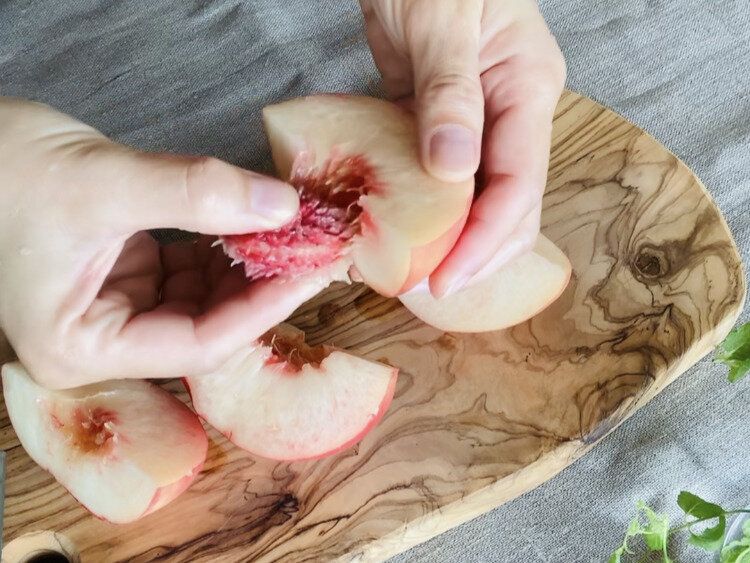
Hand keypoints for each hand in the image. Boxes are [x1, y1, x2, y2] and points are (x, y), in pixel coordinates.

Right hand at [0, 97, 323, 388]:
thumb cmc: (1, 169)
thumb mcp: (103, 183)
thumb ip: (195, 195)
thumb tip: (282, 207)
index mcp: (80, 348)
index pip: (195, 345)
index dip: (260, 310)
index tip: (310, 272)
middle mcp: (99, 337)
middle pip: (203, 326)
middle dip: (259, 286)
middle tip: (312, 250)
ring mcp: (113, 304)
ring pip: (199, 298)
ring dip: (245, 264)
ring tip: (290, 233)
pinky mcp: (124, 271)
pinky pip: (186, 269)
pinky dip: (221, 246)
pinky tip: (252, 222)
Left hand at [360, 0, 565, 295]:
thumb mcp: (441, 20)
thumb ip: (450, 93)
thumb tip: (455, 170)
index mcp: (528, 89)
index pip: (519, 184)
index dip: (486, 239)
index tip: (446, 277)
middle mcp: (512, 113)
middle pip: (509, 204)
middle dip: (475, 252)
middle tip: (429, 287)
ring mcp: (478, 120)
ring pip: (476, 198)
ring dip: (450, 238)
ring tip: (414, 270)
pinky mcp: (442, 122)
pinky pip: (440, 177)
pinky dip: (424, 207)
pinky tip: (399, 229)